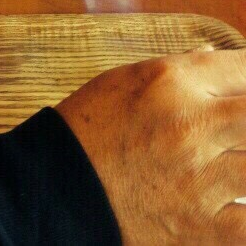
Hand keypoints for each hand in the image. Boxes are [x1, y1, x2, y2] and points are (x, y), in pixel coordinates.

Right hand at [56, 48, 245, 244]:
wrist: (58, 188)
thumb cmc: (91, 127)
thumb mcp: (127, 79)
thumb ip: (179, 69)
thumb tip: (214, 56)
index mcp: (171, 81)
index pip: (244, 67)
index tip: (245, 86)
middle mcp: (190, 124)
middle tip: (237, 127)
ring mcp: (200, 179)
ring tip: (231, 157)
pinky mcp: (203, 229)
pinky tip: (236, 199)